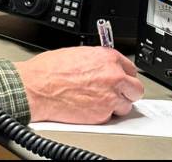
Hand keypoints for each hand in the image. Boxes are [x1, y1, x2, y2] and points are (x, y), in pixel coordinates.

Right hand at [15, 46, 143, 122]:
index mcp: (106, 58)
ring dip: (115, 105)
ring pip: (126, 105)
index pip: (130, 68)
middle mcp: (113, 76)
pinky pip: (111, 117)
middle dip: (126, 92)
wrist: (35, 88)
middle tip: (114, 93)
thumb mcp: (74, 54)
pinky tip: (88, 108)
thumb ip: (95, 61)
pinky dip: (102, 115)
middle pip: (136, 88)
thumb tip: (101, 67)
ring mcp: (110, 96)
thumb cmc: (46, 71)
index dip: (124, 75)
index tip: (121, 79)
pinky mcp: (103, 114)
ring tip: (96, 101)